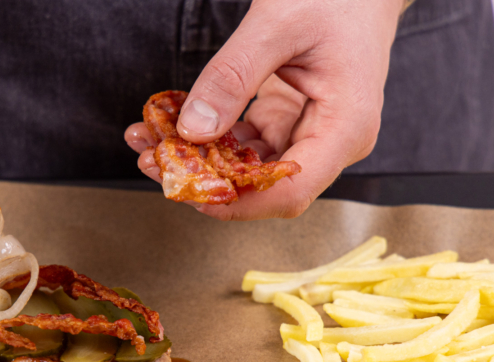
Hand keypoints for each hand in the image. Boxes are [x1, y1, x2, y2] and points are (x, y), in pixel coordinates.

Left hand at [126, 0, 404, 219]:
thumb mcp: (277, 25)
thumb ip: (233, 77)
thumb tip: (194, 129)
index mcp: (346, 126)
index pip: (291, 189)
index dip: (237, 201)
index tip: (187, 190)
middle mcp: (331, 140)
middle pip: (264, 186)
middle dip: (204, 179)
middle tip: (151, 160)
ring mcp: (308, 132)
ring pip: (247, 167)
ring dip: (199, 160)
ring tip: (150, 140)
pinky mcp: (287, 120)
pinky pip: (243, 143)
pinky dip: (208, 137)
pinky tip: (173, 125)